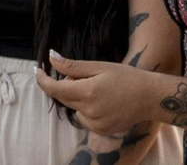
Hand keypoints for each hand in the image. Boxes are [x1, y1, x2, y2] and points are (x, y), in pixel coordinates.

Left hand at [35, 50, 157, 136]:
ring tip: (98, 88)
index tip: (37, 69)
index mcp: (87, 92)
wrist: (150, 97)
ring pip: (74, 107)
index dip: (42, 79)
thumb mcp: (100, 66)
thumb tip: (51, 57)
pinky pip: (84, 117)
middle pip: (63, 97)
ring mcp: (94, 124)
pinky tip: (103, 101)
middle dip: (64, 84)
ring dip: (77, 97)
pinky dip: (86, 108)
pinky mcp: (100, 130)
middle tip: (82, 74)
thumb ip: (73, 65)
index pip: (54, 88)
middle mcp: (88, 111)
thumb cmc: (126, 77)